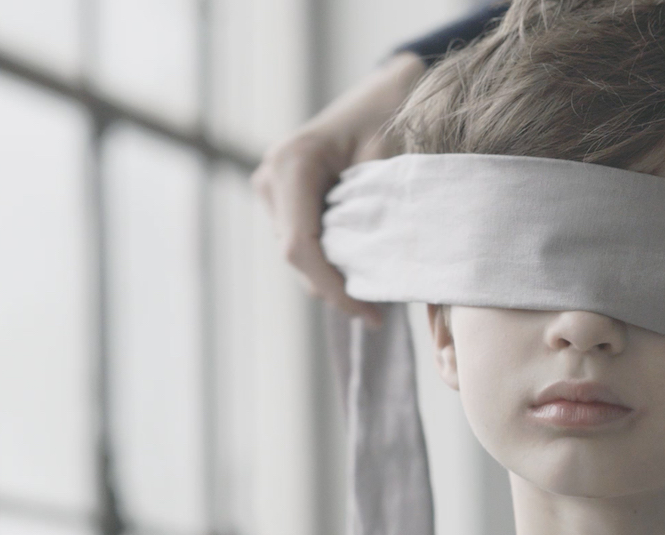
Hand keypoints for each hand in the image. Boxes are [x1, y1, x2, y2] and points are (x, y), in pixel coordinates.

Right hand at [251, 52, 427, 328]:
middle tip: (379, 314)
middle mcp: (272, 177)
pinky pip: (305, 241)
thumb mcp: (392, 159)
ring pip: (299, 254)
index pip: (300, 246)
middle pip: (296, 256)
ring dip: (334, 277)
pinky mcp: (285, 198)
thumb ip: (382, 209)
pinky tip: (365, 273)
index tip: (370, 314)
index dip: (332, 287)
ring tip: (378, 298)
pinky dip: (333, 261)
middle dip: (335, 288)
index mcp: (293, 164)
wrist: (384, 91)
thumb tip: (386, 271)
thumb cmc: (392, 116)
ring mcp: (273, 188)